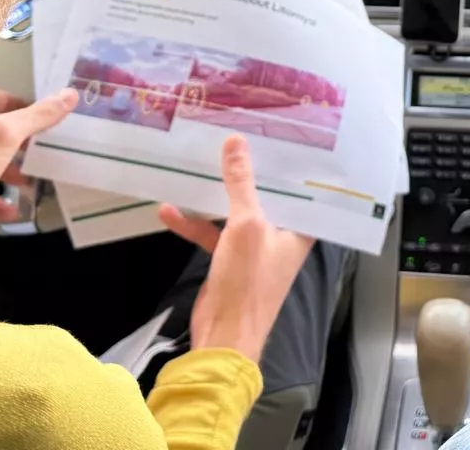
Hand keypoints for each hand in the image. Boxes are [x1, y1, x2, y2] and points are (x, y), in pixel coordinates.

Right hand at [158, 135, 315, 363]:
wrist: (223, 338)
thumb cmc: (248, 281)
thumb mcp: (245, 225)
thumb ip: (240, 184)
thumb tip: (236, 142)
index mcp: (298, 229)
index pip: (300, 189)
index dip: (290, 163)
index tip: (278, 133)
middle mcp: (281, 236)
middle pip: (266, 196)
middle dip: (249, 172)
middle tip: (237, 136)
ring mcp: (254, 250)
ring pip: (236, 213)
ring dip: (216, 196)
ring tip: (199, 165)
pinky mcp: (230, 261)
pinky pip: (214, 234)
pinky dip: (194, 224)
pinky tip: (169, 211)